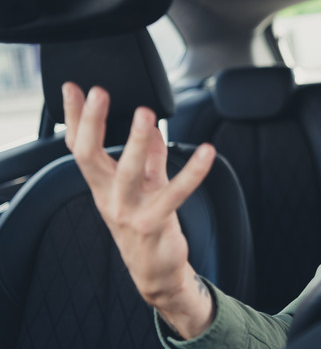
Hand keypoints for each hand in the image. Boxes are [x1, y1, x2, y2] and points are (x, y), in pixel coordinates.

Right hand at [62, 82, 216, 338]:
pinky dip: (192, 172)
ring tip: (145, 114)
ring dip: (134, 142)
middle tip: (99, 93)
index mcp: (102, 185)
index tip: (74, 87)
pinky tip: (207, 153)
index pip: (79, 147)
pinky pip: (174, 193)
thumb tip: (152, 125)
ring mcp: (128, 211)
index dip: (76, 118)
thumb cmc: (149, 223)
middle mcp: (109, 197)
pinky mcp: (154, 224)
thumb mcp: (145, 185)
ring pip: (126, 172)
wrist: (157, 272)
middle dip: (93, 123)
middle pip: (90, 156)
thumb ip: (149, 155)